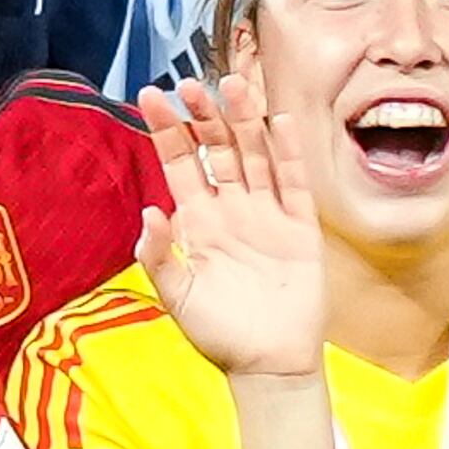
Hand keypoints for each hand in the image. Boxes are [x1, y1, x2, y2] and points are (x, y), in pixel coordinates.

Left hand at [134, 73, 325, 382]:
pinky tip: (279, 122)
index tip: (150, 96)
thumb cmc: (219, 333)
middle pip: (218, 150)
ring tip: (234, 84)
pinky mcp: (300, 229)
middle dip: (204, 116)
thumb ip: (159, 256)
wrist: (266, 364)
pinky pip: (293, 184)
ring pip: (256, 156)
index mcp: (197, 221)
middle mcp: (231, 209)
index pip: (180, 164)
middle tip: (191, 83)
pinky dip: (287, 153)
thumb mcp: (177, 296)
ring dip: (245, 121)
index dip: (166, 130)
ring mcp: (267, 216)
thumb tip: (148, 212)